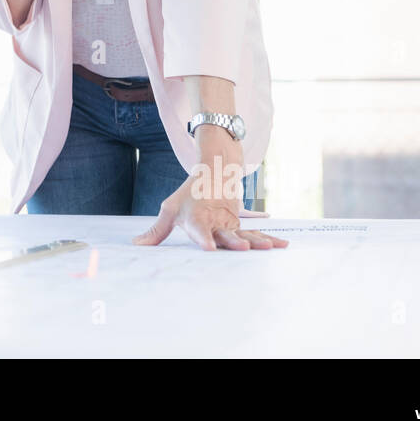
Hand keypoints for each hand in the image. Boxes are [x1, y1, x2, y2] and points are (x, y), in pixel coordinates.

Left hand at [130, 178, 289, 251]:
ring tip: (269, 247)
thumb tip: (136, 246)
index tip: (207, 247)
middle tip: (242, 248)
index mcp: (196, 218)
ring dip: (257, 241)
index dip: (202, 238)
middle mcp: (215, 221)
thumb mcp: (169, 209)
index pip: (198, 229)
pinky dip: (269, 239)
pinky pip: (256, 234)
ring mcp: (231, 223)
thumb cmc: (189, 195)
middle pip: (225, 233)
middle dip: (233, 242)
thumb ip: (156, 231)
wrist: (214, 172)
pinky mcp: (241, 225)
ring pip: (245, 234)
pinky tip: (283, 246)